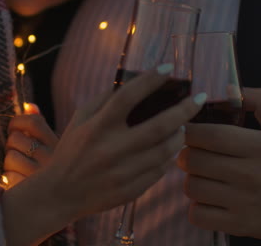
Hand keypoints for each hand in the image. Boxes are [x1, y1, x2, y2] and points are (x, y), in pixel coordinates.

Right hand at [2, 71, 204, 245]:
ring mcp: (122, 173)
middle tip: (199, 99)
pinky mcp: (130, 191)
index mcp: (97, 127)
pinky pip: (159, 171)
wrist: (61, 193)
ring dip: (180, 135)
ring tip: (183, 125)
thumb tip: (133, 84)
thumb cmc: (70, 151)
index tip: (168, 68)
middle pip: (158, 126)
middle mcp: (111, 149)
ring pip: (165, 151)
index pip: (127, 97)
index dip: (150, 80)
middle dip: (184, 110)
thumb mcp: (79, 120)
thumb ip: (103, 101)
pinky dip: (168, 157)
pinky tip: (169, 148)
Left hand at [4, 104, 57, 186]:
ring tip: (19, 170)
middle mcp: (53, 158)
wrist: (65, 204)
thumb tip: (28, 105)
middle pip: (16, 139)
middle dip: (11, 145)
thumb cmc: (55, 172)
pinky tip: (19, 183)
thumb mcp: (54, 149)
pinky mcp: (30, 191)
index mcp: (58, 144)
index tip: (13, 129)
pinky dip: (9, 179)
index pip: (33, 122)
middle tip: (17, 153)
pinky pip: (8, 177)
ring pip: (9, 158)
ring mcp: (41, 175)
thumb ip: (41, 128)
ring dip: (9, 164)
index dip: (17, 122)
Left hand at [178, 88, 260, 238]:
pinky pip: (197, 215)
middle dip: (185, 155)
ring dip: (190, 180)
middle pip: (195, 160)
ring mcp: (244, 202)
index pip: (210, 135)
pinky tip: (206, 199)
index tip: (185, 130)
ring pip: (192, 187)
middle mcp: (251, 174)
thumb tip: (229, 86)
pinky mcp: (238, 224)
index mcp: (260, 147)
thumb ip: (259, 100)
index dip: (188, 131)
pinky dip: (195, 207)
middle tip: (190, 154)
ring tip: (201, 176)